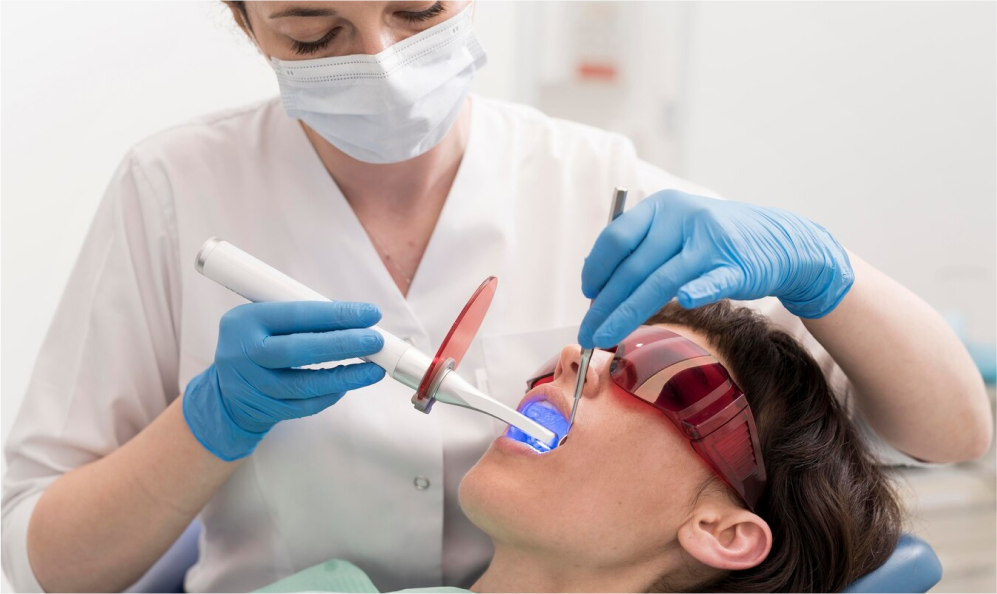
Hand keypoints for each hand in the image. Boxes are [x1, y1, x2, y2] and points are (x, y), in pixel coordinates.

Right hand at [183, 301, 385, 460]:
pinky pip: (304, 406)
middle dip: (343, 345)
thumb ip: (303, 317)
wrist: (226, 388)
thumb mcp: (267, 319)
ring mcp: (252, 386)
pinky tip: (348, 383)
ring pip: (304, 385)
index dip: (336, 314)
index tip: (369, 313)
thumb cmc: (259, 342)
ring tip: (373, 369)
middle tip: (375, 341)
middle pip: (298, 351)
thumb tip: (357, 319)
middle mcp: (243, 353)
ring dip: (345, 376)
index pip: (296, 314)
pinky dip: (330, 395)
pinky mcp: (264, 409)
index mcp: (245, 320)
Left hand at [579, 190, 852, 347]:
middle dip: (605, 304)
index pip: (616, 238)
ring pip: (661, 281)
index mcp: (661, 207)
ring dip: (628, 313)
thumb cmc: (714, 241)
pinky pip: (713, 280)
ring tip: (606, 336)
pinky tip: (685, 303)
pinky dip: (699, 291)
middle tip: (588, 332)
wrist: (778, 241)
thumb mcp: (674, 231)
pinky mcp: (738, 265)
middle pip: (633, 267)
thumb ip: (640, 252)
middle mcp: (682, 218)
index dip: (596, 269)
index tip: (587, 295)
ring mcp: (711, 241)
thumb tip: (598, 288)